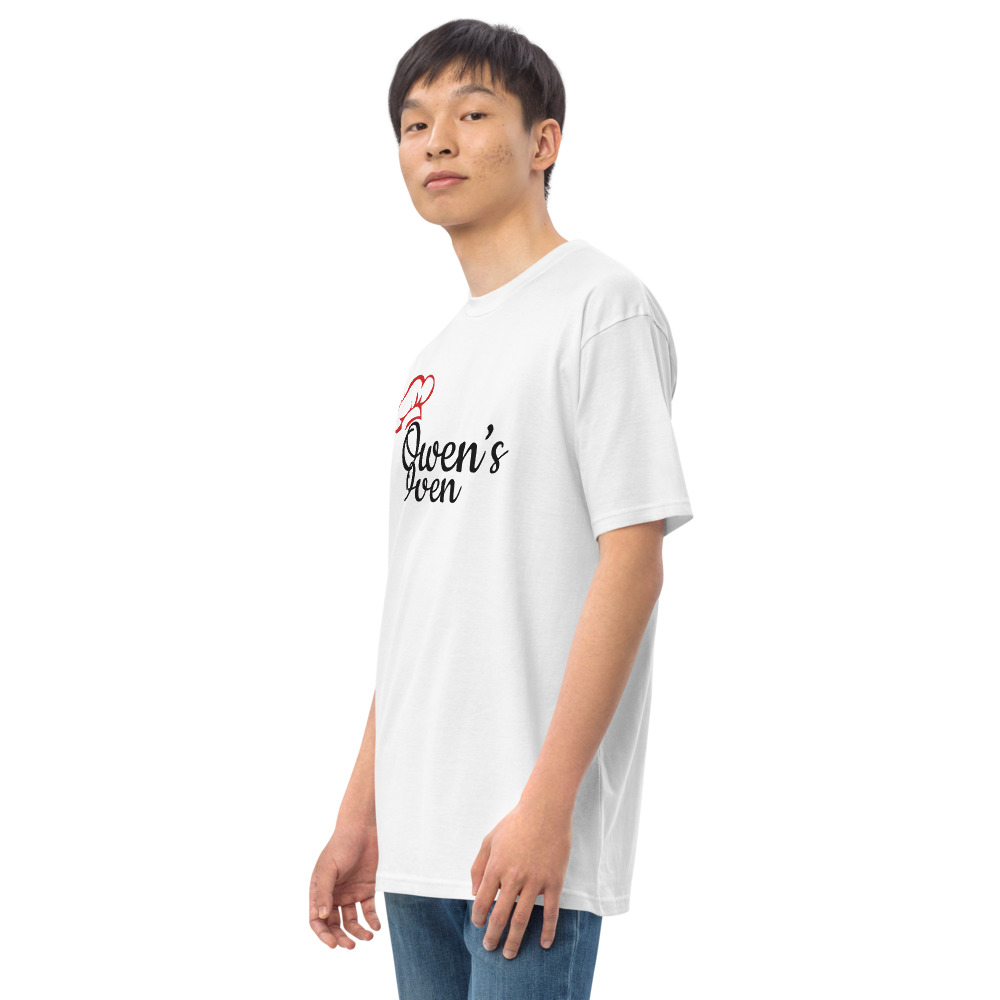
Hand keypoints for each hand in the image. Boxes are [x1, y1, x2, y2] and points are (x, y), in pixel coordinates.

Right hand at [309, 817, 380, 949]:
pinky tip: (376, 926)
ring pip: (352, 920)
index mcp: (319, 890)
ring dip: (358, 931)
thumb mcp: (329, 868)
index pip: (316, 919)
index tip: (333, 944)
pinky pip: (368, 910)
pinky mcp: (366, 889)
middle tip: (350, 946)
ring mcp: (350, 893)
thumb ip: (324, 892)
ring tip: (368, 936)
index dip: (323, 934)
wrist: (363, 828)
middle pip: (334, 924)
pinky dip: (372, 920)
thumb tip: (321, 917)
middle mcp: (334, 895)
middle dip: (341, 937)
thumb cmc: (341, 845)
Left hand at [469, 794, 572, 958]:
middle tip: (490, 948)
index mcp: (495, 867)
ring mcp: (534, 881)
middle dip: (493, 936)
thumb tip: (473, 892)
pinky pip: (551, 911)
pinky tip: (545, 944)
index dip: (478, 917)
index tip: (479, 926)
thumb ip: (478, 866)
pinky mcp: (553, 881)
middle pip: (500, 915)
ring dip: (515, 940)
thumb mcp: (489, 840)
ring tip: (510, 954)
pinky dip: (548, 930)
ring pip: (523, 918)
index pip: (482, 901)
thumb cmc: (515, 823)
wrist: (545, 810)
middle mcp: (513, 877)